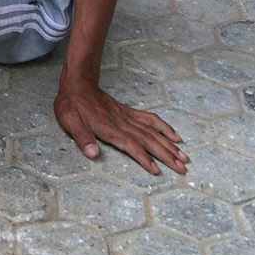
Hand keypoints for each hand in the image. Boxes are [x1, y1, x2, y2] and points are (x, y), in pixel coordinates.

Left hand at [54, 78, 188, 174]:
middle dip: (166, 155)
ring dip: (169, 145)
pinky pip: (150, 119)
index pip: (130, 145)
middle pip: (148, 140)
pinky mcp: (129, 112)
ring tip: (184, 157)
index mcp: (108, 127)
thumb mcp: (69, 121)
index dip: (143, 158)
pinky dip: (164, 127)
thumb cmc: (72, 105)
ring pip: (153, 131)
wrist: (78, 83)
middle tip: (182, 169)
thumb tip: (92, 154)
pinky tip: (175, 136)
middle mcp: (121, 122)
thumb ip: (82, 138)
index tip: (157, 171)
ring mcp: (127, 116)